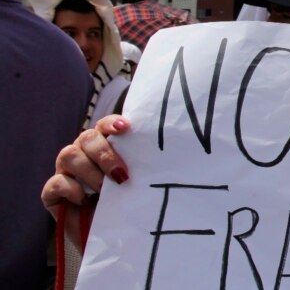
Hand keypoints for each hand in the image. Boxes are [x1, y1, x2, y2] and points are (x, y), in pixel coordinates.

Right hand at [41, 114, 130, 248]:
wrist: (113, 242)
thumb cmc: (129, 209)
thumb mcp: (138, 187)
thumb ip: (141, 170)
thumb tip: (160, 160)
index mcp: (105, 147)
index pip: (104, 126)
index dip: (112, 123)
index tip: (125, 128)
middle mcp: (84, 154)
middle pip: (86, 137)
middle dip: (104, 154)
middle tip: (121, 175)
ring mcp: (66, 172)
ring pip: (68, 155)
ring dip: (90, 172)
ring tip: (104, 191)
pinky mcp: (52, 194)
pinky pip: (56, 182)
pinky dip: (71, 189)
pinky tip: (84, 200)